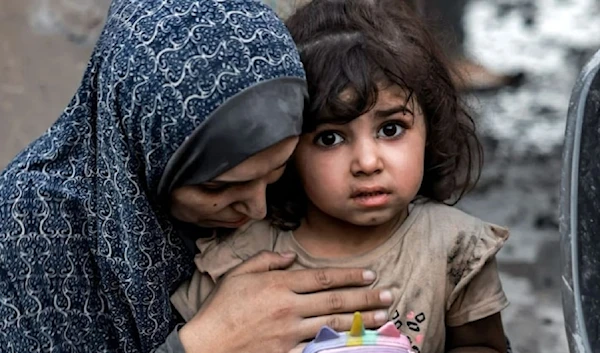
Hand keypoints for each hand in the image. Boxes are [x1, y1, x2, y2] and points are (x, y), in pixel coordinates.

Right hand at [179, 251, 392, 352]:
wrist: (205, 345)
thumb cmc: (220, 309)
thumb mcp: (238, 274)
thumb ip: (266, 260)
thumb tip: (291, 257)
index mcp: (279, 284)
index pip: (323, 277)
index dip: (349, 276)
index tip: (370, 275)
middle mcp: (289, 307)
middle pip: (335, 299)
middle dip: (366, 296)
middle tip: (388, 294)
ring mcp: (289, 333)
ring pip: (334, 323)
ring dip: (362, 320)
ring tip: (382, 316)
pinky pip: (319, 349)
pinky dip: (340, 345)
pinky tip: (357, 342)